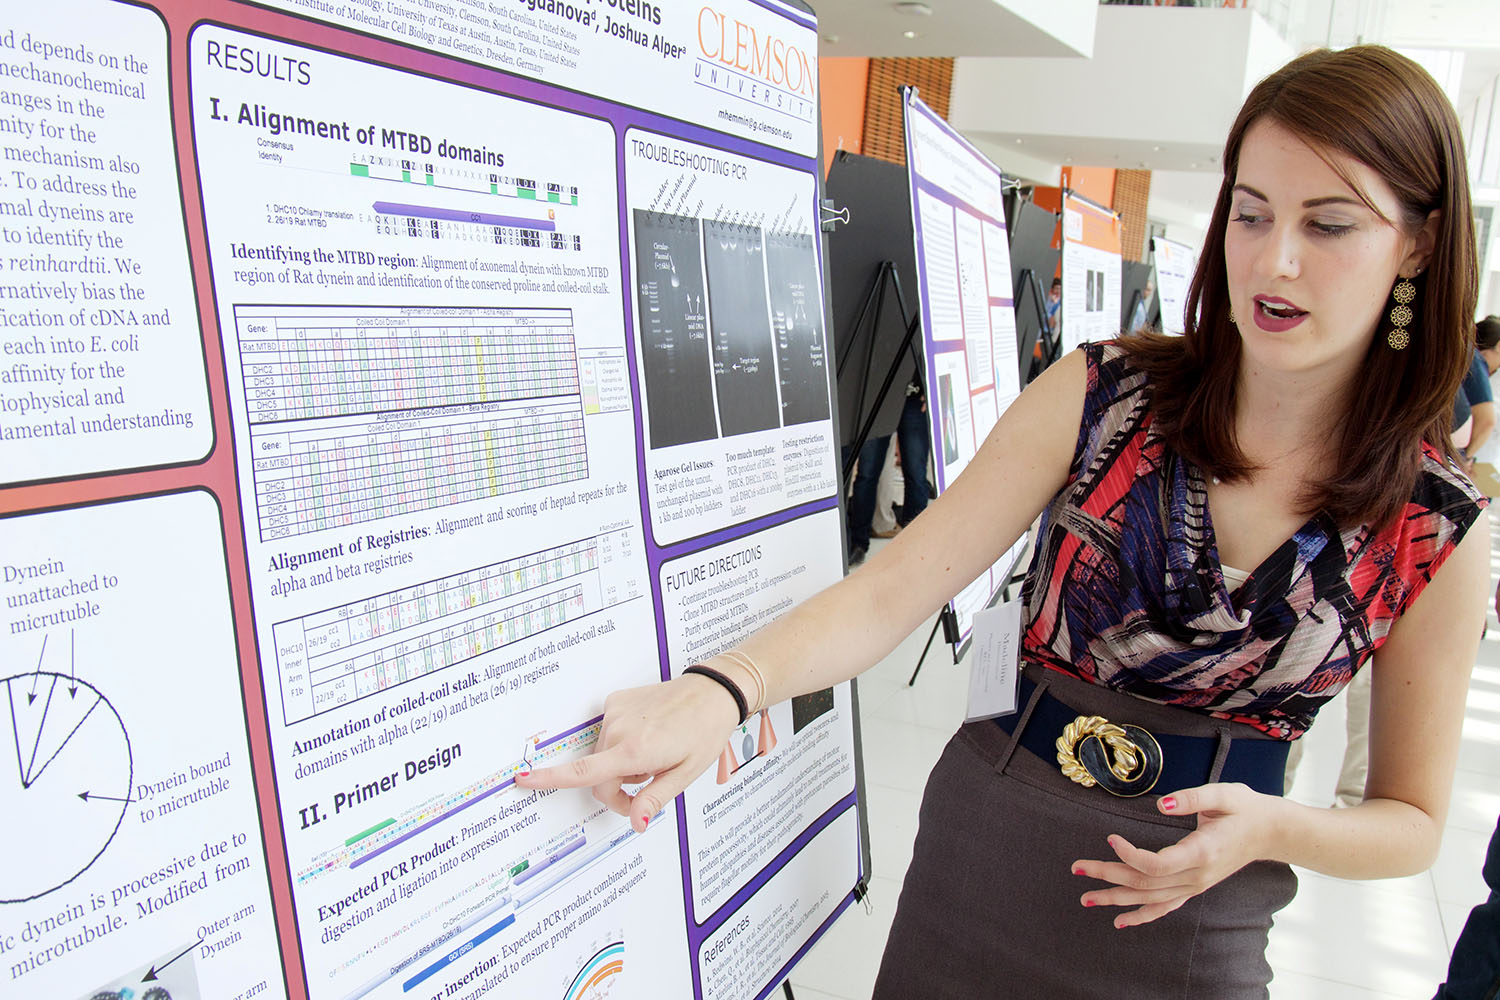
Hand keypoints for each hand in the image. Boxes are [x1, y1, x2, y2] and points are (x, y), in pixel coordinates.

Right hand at [514, 674, 739, 832]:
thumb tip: (635, 823)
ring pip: (603, 755)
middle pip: (598, 775)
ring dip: (621, 764)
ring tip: (654, 754)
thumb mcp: (684, 774)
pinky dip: (622, 741)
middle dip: (616, 789)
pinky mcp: (617, 700)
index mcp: (635, 750)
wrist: (712, 692)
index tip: (522, 779)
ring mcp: (617, 711)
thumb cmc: (703, 733)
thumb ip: (654, 799)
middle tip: (646, 790)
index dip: (549, 779)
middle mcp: (620, 729)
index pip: (585, 772)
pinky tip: (647, 735)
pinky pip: (609, 733)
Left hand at [1071, 783, 1275, 927]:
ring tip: (1086, 897)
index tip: (1110, 838)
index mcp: (1202, 852)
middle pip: (1145, 883)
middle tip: (1077, 868)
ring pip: (1150, 898)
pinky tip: (1120, 921)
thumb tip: (1162, 803)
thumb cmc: (1246, 809)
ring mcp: (1196, 886)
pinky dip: (1141, 916)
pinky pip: (1165, 907)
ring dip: (1116, 899)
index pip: (1157, 864)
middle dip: (1108, 876)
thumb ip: (1191, 798)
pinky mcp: (1195, 888)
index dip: (1130, 855)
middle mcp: (1197, 876)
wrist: (1271, 832)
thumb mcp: (1223, 794)